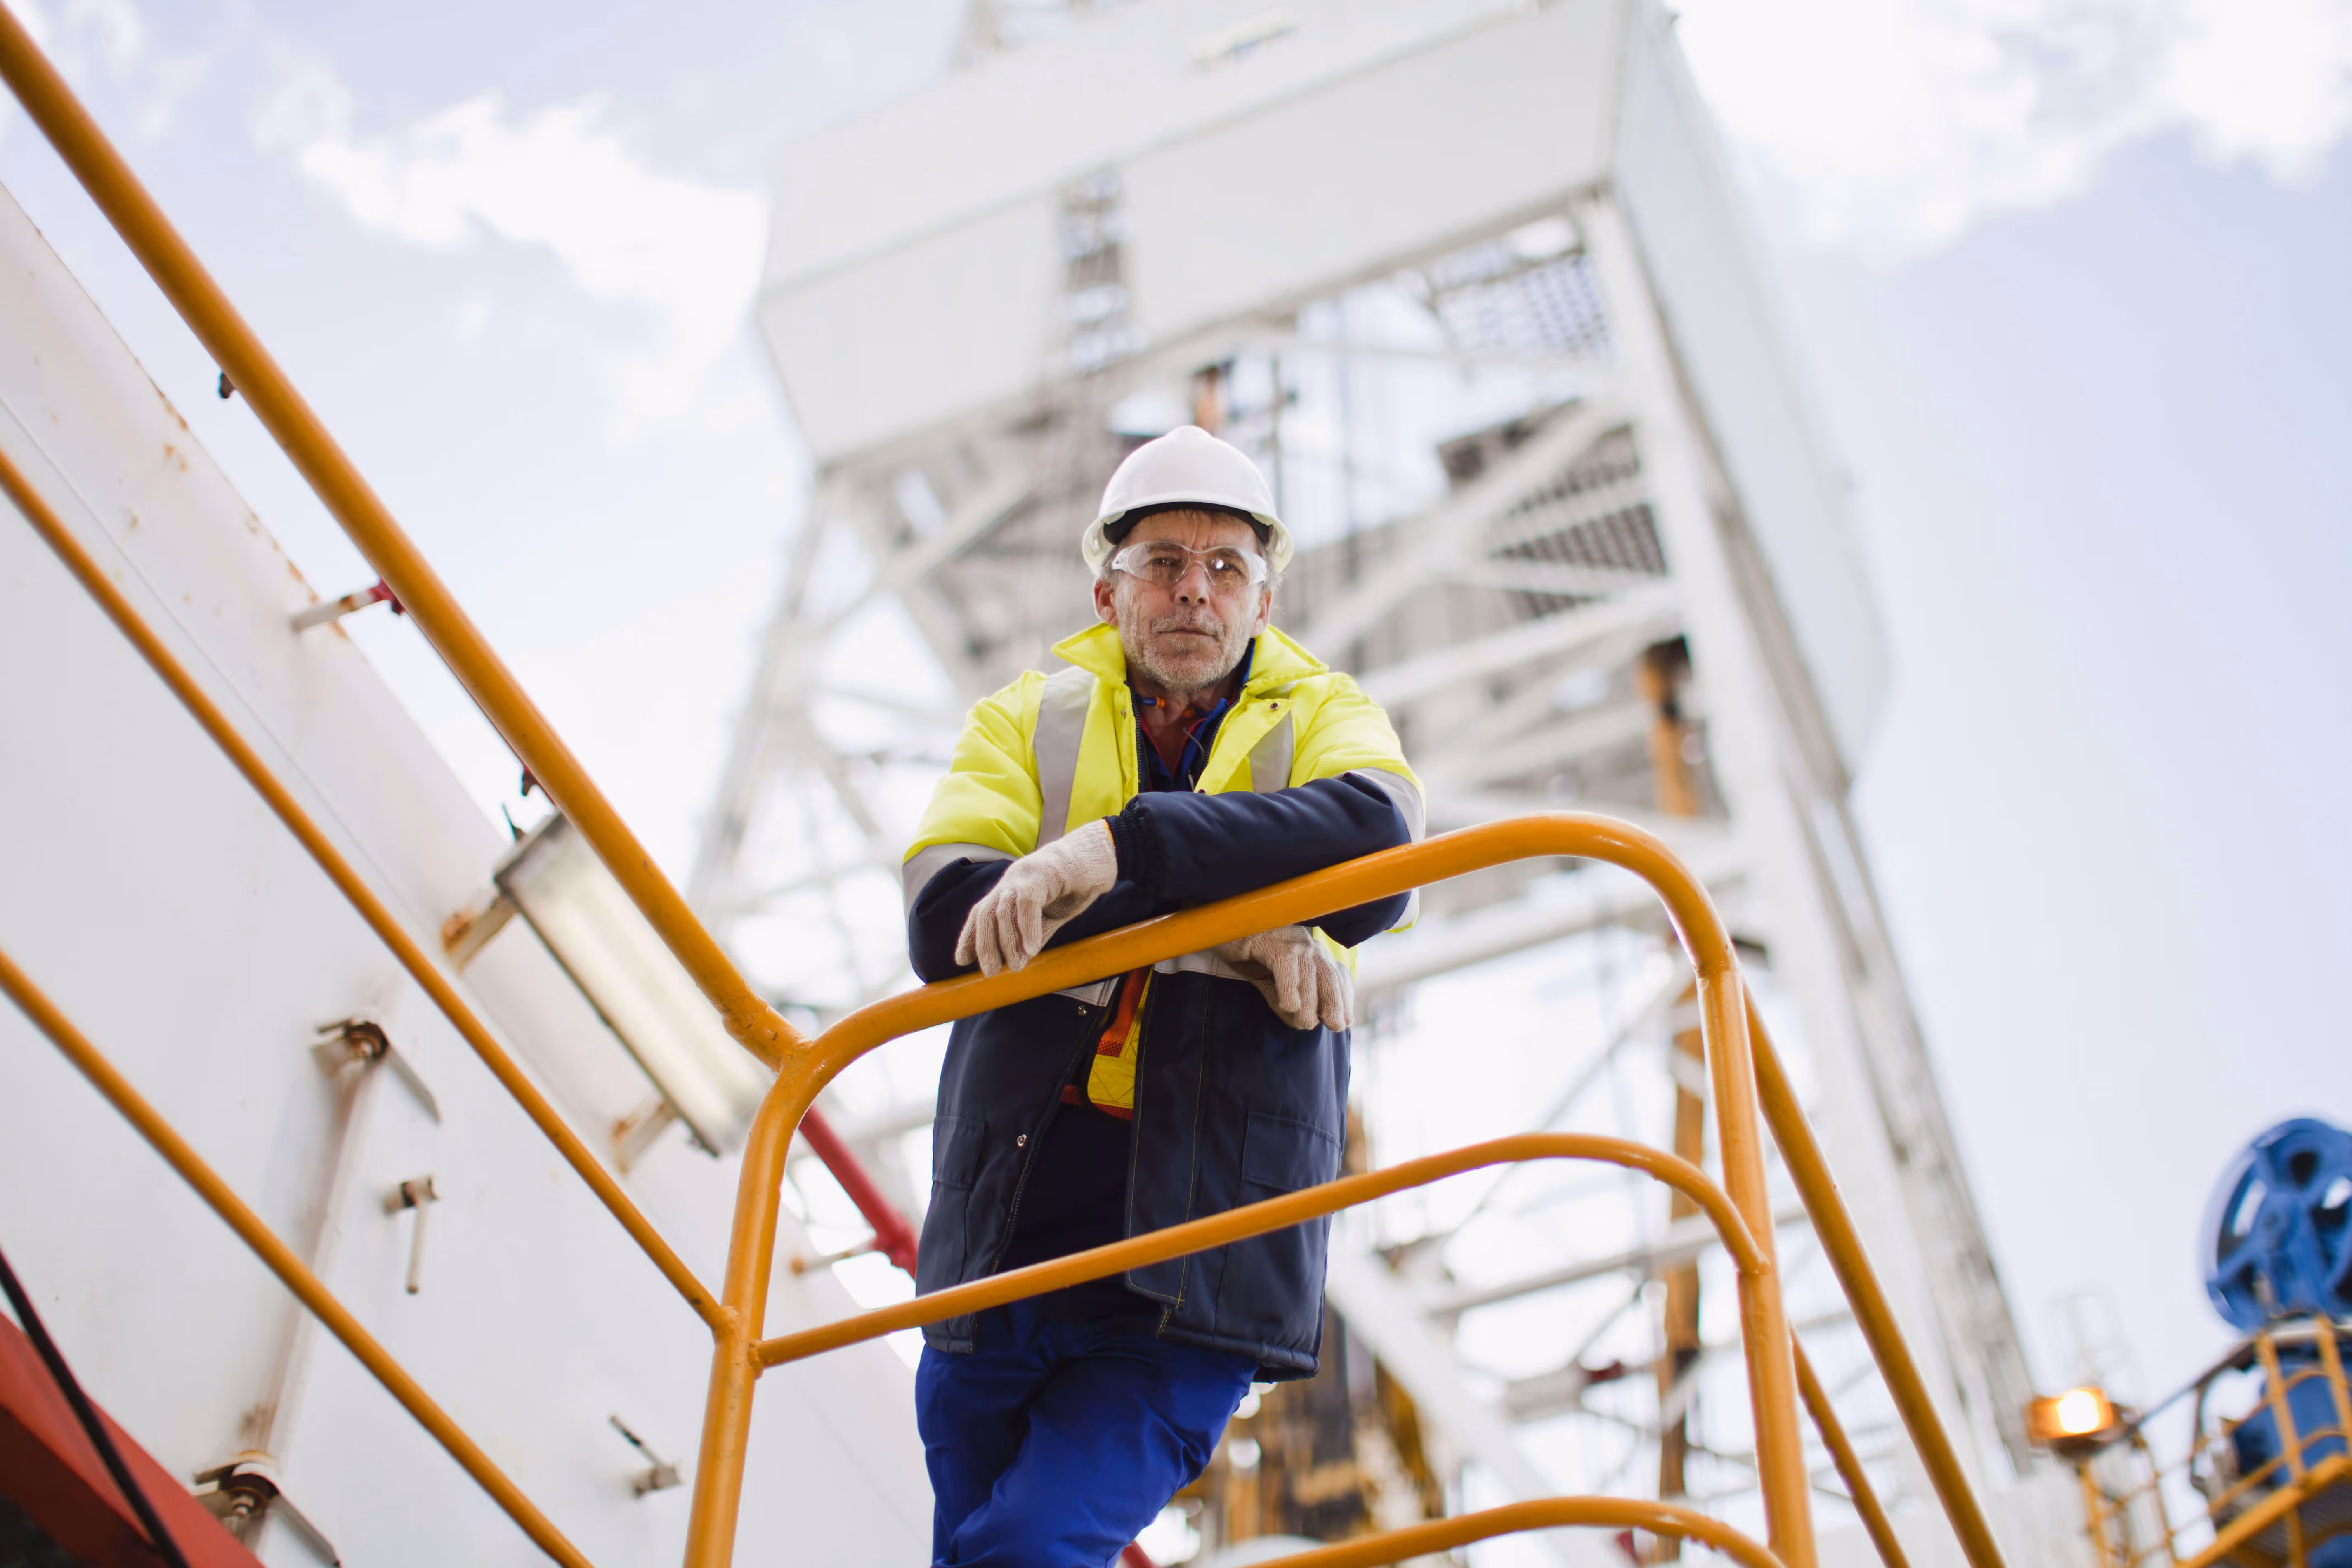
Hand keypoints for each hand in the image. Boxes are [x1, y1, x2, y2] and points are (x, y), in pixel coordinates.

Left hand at [955, 821, 1118, 974]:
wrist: (1104, 854)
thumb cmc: (1077, 884)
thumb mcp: (1052, 916)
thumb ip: (1034, 935)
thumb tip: (1017, 961)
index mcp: (1010, 888)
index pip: (980, 912)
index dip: (969, 936)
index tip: (962, 961)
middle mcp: (1011, 879)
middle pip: (984, 912)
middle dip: (983, 944)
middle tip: (990, 972)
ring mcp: (1025, 873)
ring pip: (1002, 909)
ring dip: (1006, 942)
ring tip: (1016, 966)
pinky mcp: (1043, 872)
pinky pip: (1027, 903)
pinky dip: (1028, 927)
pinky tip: (1032, 949)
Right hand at [1213, 924, 1351, 1031]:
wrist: (1221, 926)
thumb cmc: (1247, 953)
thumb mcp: (1270, 982)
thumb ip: (1286, 1000)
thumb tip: (1302, 1024)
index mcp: (1309, 951)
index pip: (1335, 975)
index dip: (1343, 998)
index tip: (1346, 1021)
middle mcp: (1305, 943)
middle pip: (1328, 973)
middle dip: (1335, 1002)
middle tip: (1335, 1026)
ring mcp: (1289, 940)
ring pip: (1308, 971)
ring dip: (1309, 1001)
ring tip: (1305, 1023)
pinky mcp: (1269, 940)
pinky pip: (1285, 964)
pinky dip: (1289, 986)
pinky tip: (1288, 1005)